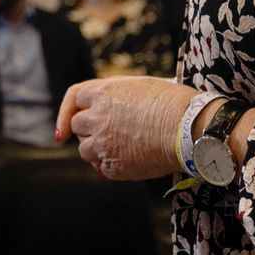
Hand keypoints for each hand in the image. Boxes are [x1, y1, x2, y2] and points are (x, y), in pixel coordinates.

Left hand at [55, 76, 198, 180]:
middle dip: (89, 129)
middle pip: (77, 125)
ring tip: (125, 145)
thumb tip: (105, 105)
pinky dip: (110, 165)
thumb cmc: (174, 104)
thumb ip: (117, 95)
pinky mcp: (112, 166)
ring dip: (97, 148)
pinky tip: (131, 159)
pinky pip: (101, 167)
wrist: (190, 129)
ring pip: (85, 149)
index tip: (64, 127)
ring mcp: (102, 143)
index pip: (75, 98)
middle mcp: (97, 116)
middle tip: (111, 132)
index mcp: (104, 92)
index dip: (69, 110)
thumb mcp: (142, 86)